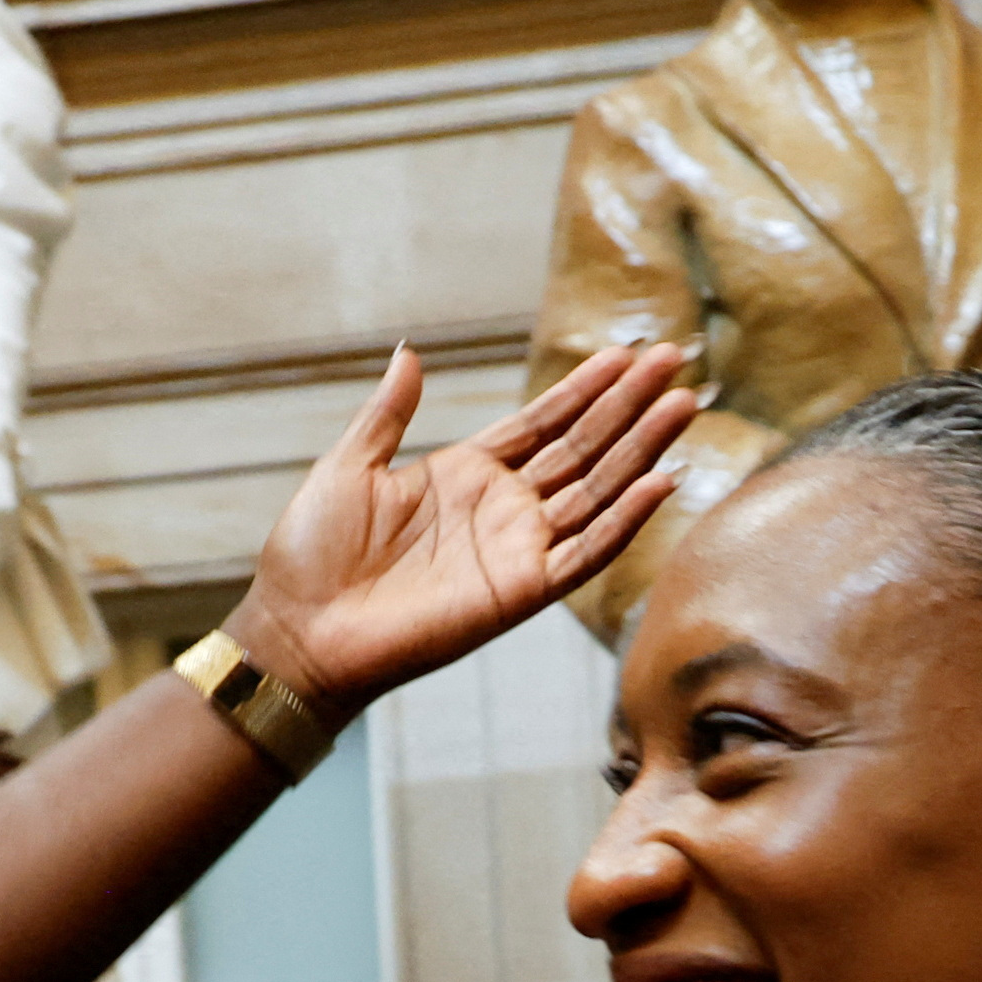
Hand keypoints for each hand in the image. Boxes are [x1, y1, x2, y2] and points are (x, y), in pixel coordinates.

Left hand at [229, 342, 693, 717]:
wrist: (299, 629)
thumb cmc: (312, 554)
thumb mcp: (350, 465)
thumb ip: (388, 413)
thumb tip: (411, 352)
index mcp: (467, 474)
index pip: (544, 422)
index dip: (586, 389)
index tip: (626, 355)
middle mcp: (503, 510)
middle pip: (583, 449)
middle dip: (629, 406)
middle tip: (672, 361)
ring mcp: (517, 550)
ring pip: (596, 491)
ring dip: (641, 450)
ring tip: (682, 405)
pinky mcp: (520, 592)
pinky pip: (586, 554)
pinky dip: (624, 520)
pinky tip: (660, 481)